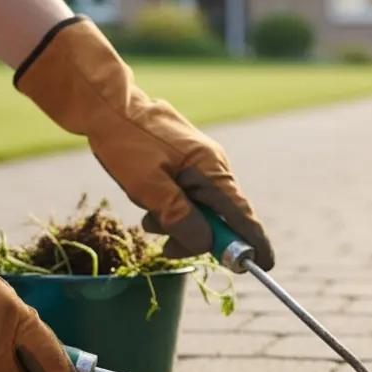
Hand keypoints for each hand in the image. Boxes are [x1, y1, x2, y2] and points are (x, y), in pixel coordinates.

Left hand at [14, 16, 274, 269]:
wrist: (107, 105)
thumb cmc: (126, 143)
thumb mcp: (148, 186)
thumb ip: (179, 216)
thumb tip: (205, 244)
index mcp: (212, 171)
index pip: (242, 215)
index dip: (254, 243)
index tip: (264, 267)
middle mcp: (214, 167)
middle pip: (220, 217)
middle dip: (197, 238)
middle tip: (167, 250)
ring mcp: (201, 163)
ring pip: (201, 208)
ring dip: (177, 223)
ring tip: (147, 220)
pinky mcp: (186, 162)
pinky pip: (189, 196)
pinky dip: (172, 208)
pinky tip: (148, 204)